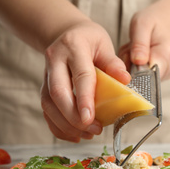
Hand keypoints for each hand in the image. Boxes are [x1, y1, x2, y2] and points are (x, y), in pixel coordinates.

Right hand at [41, 20, 130, 141]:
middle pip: (57, 93)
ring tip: (88, 134)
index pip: (79, 76)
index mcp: (73, 47)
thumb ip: (113, 63)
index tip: (90, 118)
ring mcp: (46, 75)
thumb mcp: (104, 44)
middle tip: (94, 129)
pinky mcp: (43, 87)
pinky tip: (75, 135)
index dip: (84, 99)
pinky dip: (58, 127)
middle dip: (73, 117)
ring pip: (48, 105)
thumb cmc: (89, 40)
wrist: (66, 34)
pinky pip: (46, 111)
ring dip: (66, 124)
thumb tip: (125, 80)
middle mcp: (55, 60)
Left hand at [119, 1, 169, 79]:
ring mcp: (169, 73)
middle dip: (131, 67)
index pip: (150, 74)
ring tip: (136, 50)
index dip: (135, 71)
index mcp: (167, 53)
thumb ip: (139, 44)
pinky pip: (145, 77)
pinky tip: (140, 57)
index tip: (129, 58)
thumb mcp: (142, 24)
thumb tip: (138, 62)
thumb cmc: (155, 21)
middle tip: (131, 48)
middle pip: (144, 77)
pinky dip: (137, 69)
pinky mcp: (164, 76)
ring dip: (133, 67)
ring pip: (142, 78)